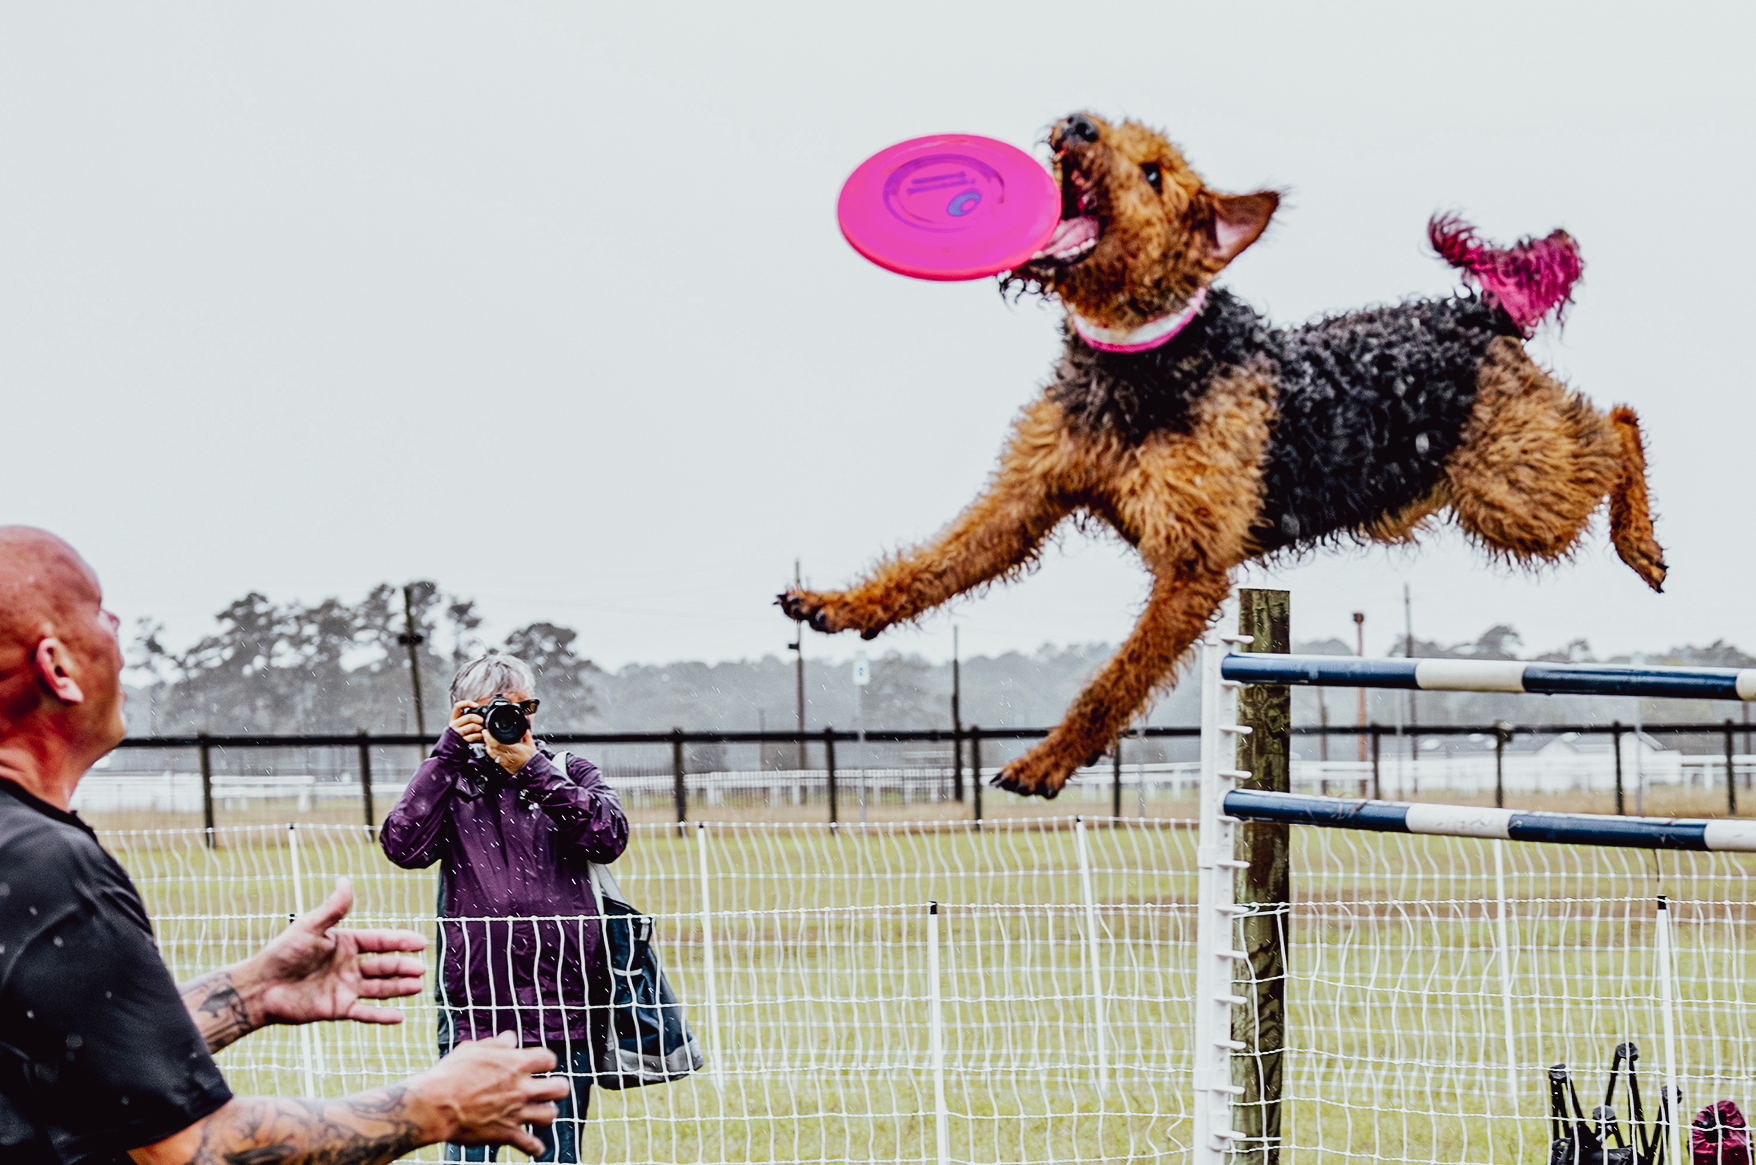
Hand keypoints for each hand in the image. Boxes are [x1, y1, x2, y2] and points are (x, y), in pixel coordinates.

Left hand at [248, 878, 427, 1026]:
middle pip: (383, 966)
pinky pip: (364, 1013)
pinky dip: (382, 1016)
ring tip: (417, 987)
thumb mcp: (310, 927)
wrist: (260, 987)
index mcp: (344, 943)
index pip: (379, 941)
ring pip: (379, 988)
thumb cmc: (282, 953)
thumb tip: (345, 880)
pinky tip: (400, 1017)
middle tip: (420, 969)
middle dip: (403, 967)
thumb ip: (333, 908)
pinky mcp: (337, 1009)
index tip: (421, 942)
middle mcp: (348, 966)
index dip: (400, 941)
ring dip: (399, 988)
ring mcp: (345, 988)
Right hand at [411, 1033, 567, 1154]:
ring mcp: (516, 1112)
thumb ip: (496, 1044)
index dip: (546, 1061)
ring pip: (550, 1114)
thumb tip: (511, 1038)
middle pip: (560, 1088)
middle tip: (550, 1088)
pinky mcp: (506, 1133)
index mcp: (517, 1064)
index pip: (549, 1059)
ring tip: (540, 1112)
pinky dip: (535, 1147)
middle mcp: (522, 1088)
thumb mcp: (473, 1050)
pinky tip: (537, 1148)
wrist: (435, 1104)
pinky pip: (530, 1144)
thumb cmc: (450, 1074)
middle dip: (558, 1087)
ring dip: (546, 1113)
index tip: (539, 1065)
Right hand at [450, 701, 485, 743]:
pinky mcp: (462, 740)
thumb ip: (466, 716)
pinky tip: (480, 736)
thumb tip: (477, 708)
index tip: (475, 705)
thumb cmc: (458, 732)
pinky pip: (473, 736)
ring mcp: (458, 733)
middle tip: (482, 721)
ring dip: (479, 727)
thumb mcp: (459, 722)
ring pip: (472, 726)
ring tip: (481, 728)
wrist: (452, 746)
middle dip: (478, 718)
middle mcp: (454, 724)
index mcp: (454, 718)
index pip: (457, 706)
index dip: (467, 703)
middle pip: (469, 717)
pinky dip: (479, 735)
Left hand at [484, 729, 536, 776]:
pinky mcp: (503, 765)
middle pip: (492, 748)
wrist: (531, 770)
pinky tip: (489, 747)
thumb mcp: (530, 745)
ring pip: (491, 753)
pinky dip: (490, 752)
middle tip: (484, 733)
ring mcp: (504, 761)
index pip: (498, 744)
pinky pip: (494, 757)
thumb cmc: (531, 758)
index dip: (490, 738)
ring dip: (487, 745)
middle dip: (486, 739)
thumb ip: (527, 735)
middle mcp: (507, 756)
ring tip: (486, 739)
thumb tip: (525, 728)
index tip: (487, 731)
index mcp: (514, 750)